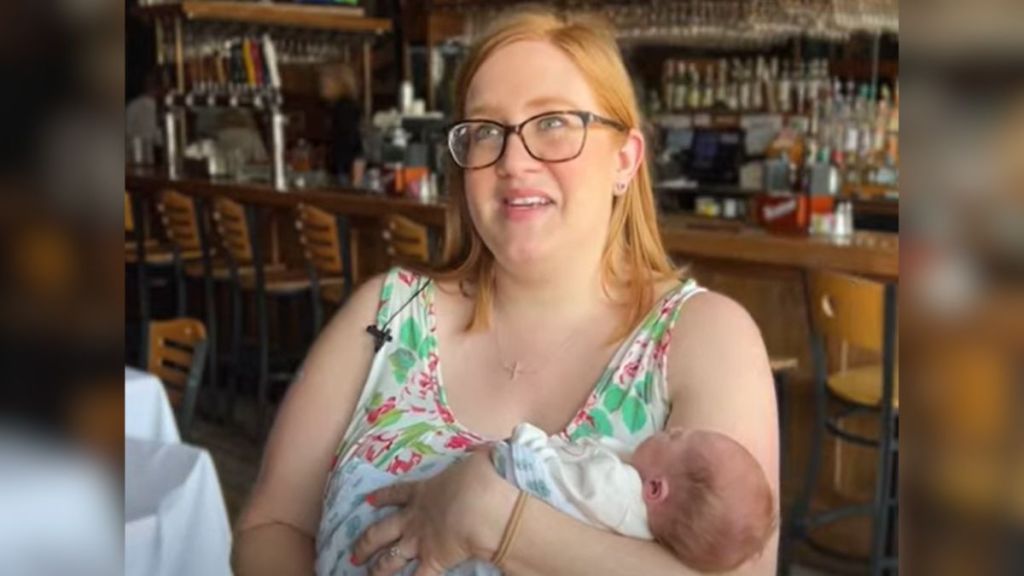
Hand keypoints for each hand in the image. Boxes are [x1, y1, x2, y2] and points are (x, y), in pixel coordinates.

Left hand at [350, 446, 516, 575]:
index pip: (397, 494)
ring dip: (377, 569)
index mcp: (423, 491)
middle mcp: (414, 518)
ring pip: (390, 558)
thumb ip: (478, 457)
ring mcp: (420, 541)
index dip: (382, 497)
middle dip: (365, 543)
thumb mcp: (477, 460)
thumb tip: (485, 451)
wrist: (481, 505)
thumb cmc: (479, 479)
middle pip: (381, 531)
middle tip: (354, 553)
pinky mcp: (432, 560)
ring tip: (367, 574)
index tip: (368, 500)